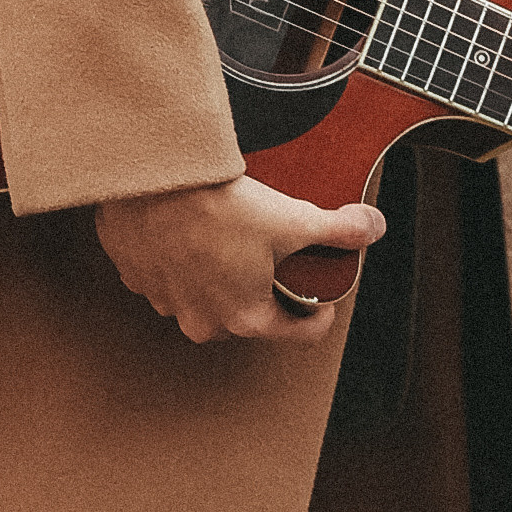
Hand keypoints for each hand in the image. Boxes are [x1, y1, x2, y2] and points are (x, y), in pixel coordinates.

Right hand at [95, 175, 385, 346]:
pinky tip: (189, 231)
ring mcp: (165, 301)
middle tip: (273, 255)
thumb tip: (374, 227)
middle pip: (249, 315)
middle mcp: (202, 321)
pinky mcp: (137, 276)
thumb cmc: (218, 206)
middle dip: (265, 291)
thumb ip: (338, 229)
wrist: (152, 177)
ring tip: (228, 237)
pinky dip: (181, 261)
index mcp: (245, 318)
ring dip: (218, 277)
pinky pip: (168, 277)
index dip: (320, 313)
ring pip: (205, 298)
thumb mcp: (292, 218)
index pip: (300, 333)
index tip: (322, 296)